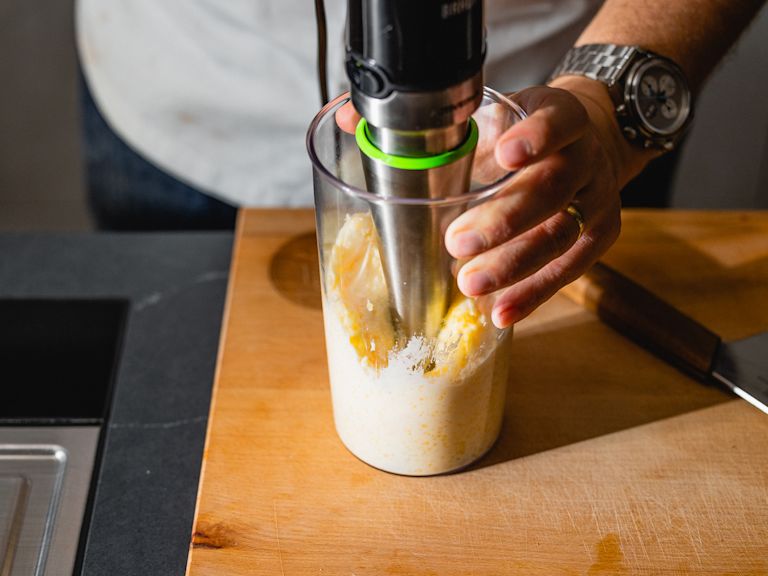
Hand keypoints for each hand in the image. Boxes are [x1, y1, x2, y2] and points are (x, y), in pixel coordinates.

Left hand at [445, 79, 635, 328]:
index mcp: (564, 117)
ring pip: (560, 236)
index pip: (558, 122)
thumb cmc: (524, 132)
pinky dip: (532, 294)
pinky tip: (500, 311)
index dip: (535, 138)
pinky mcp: (599, 235)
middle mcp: (587, 158)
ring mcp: (598, 199)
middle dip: (503, 221)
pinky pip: (568, 270)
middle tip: (456, 242)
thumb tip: (381, 137)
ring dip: (512, 265)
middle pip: (552, 190)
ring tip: (469, 283)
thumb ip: (459, 127)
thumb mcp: (500, 114)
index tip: (505, 154)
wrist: (585, 142)